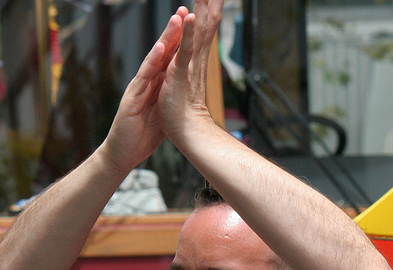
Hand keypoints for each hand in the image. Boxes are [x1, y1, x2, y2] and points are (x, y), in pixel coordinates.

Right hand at [100, 6, 188, 175]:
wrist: (123, 154)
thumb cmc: (141, 138)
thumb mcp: (163, 116)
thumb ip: (171, 102)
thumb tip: (185, 96)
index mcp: (156, 88)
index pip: (169, 61)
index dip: (180, 43)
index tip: (192, 25)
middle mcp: (146, 83)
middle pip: (162, 54)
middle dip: (174, 32)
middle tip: (184, 11)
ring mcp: (138, 89)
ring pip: (154, 59)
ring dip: (165, 39)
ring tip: (175, 20)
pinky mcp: (131, 99)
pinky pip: (143, 77)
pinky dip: (152, 63)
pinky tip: (160, 49)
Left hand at [159, 0, 223, 142]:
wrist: (186, 133)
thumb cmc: (183, 110)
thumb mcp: (184, 77)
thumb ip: (189, 61)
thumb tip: (192, 49)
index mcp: (196, 58)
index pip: (205, 25)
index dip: (210, 5)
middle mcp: (197, 58)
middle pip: (207, 21)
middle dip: (212, 0)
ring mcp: (190, 66)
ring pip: (200, 31)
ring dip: (204, 7)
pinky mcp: (180, 75)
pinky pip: (185, 51)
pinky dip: (189, 33)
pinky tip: (191, 16)